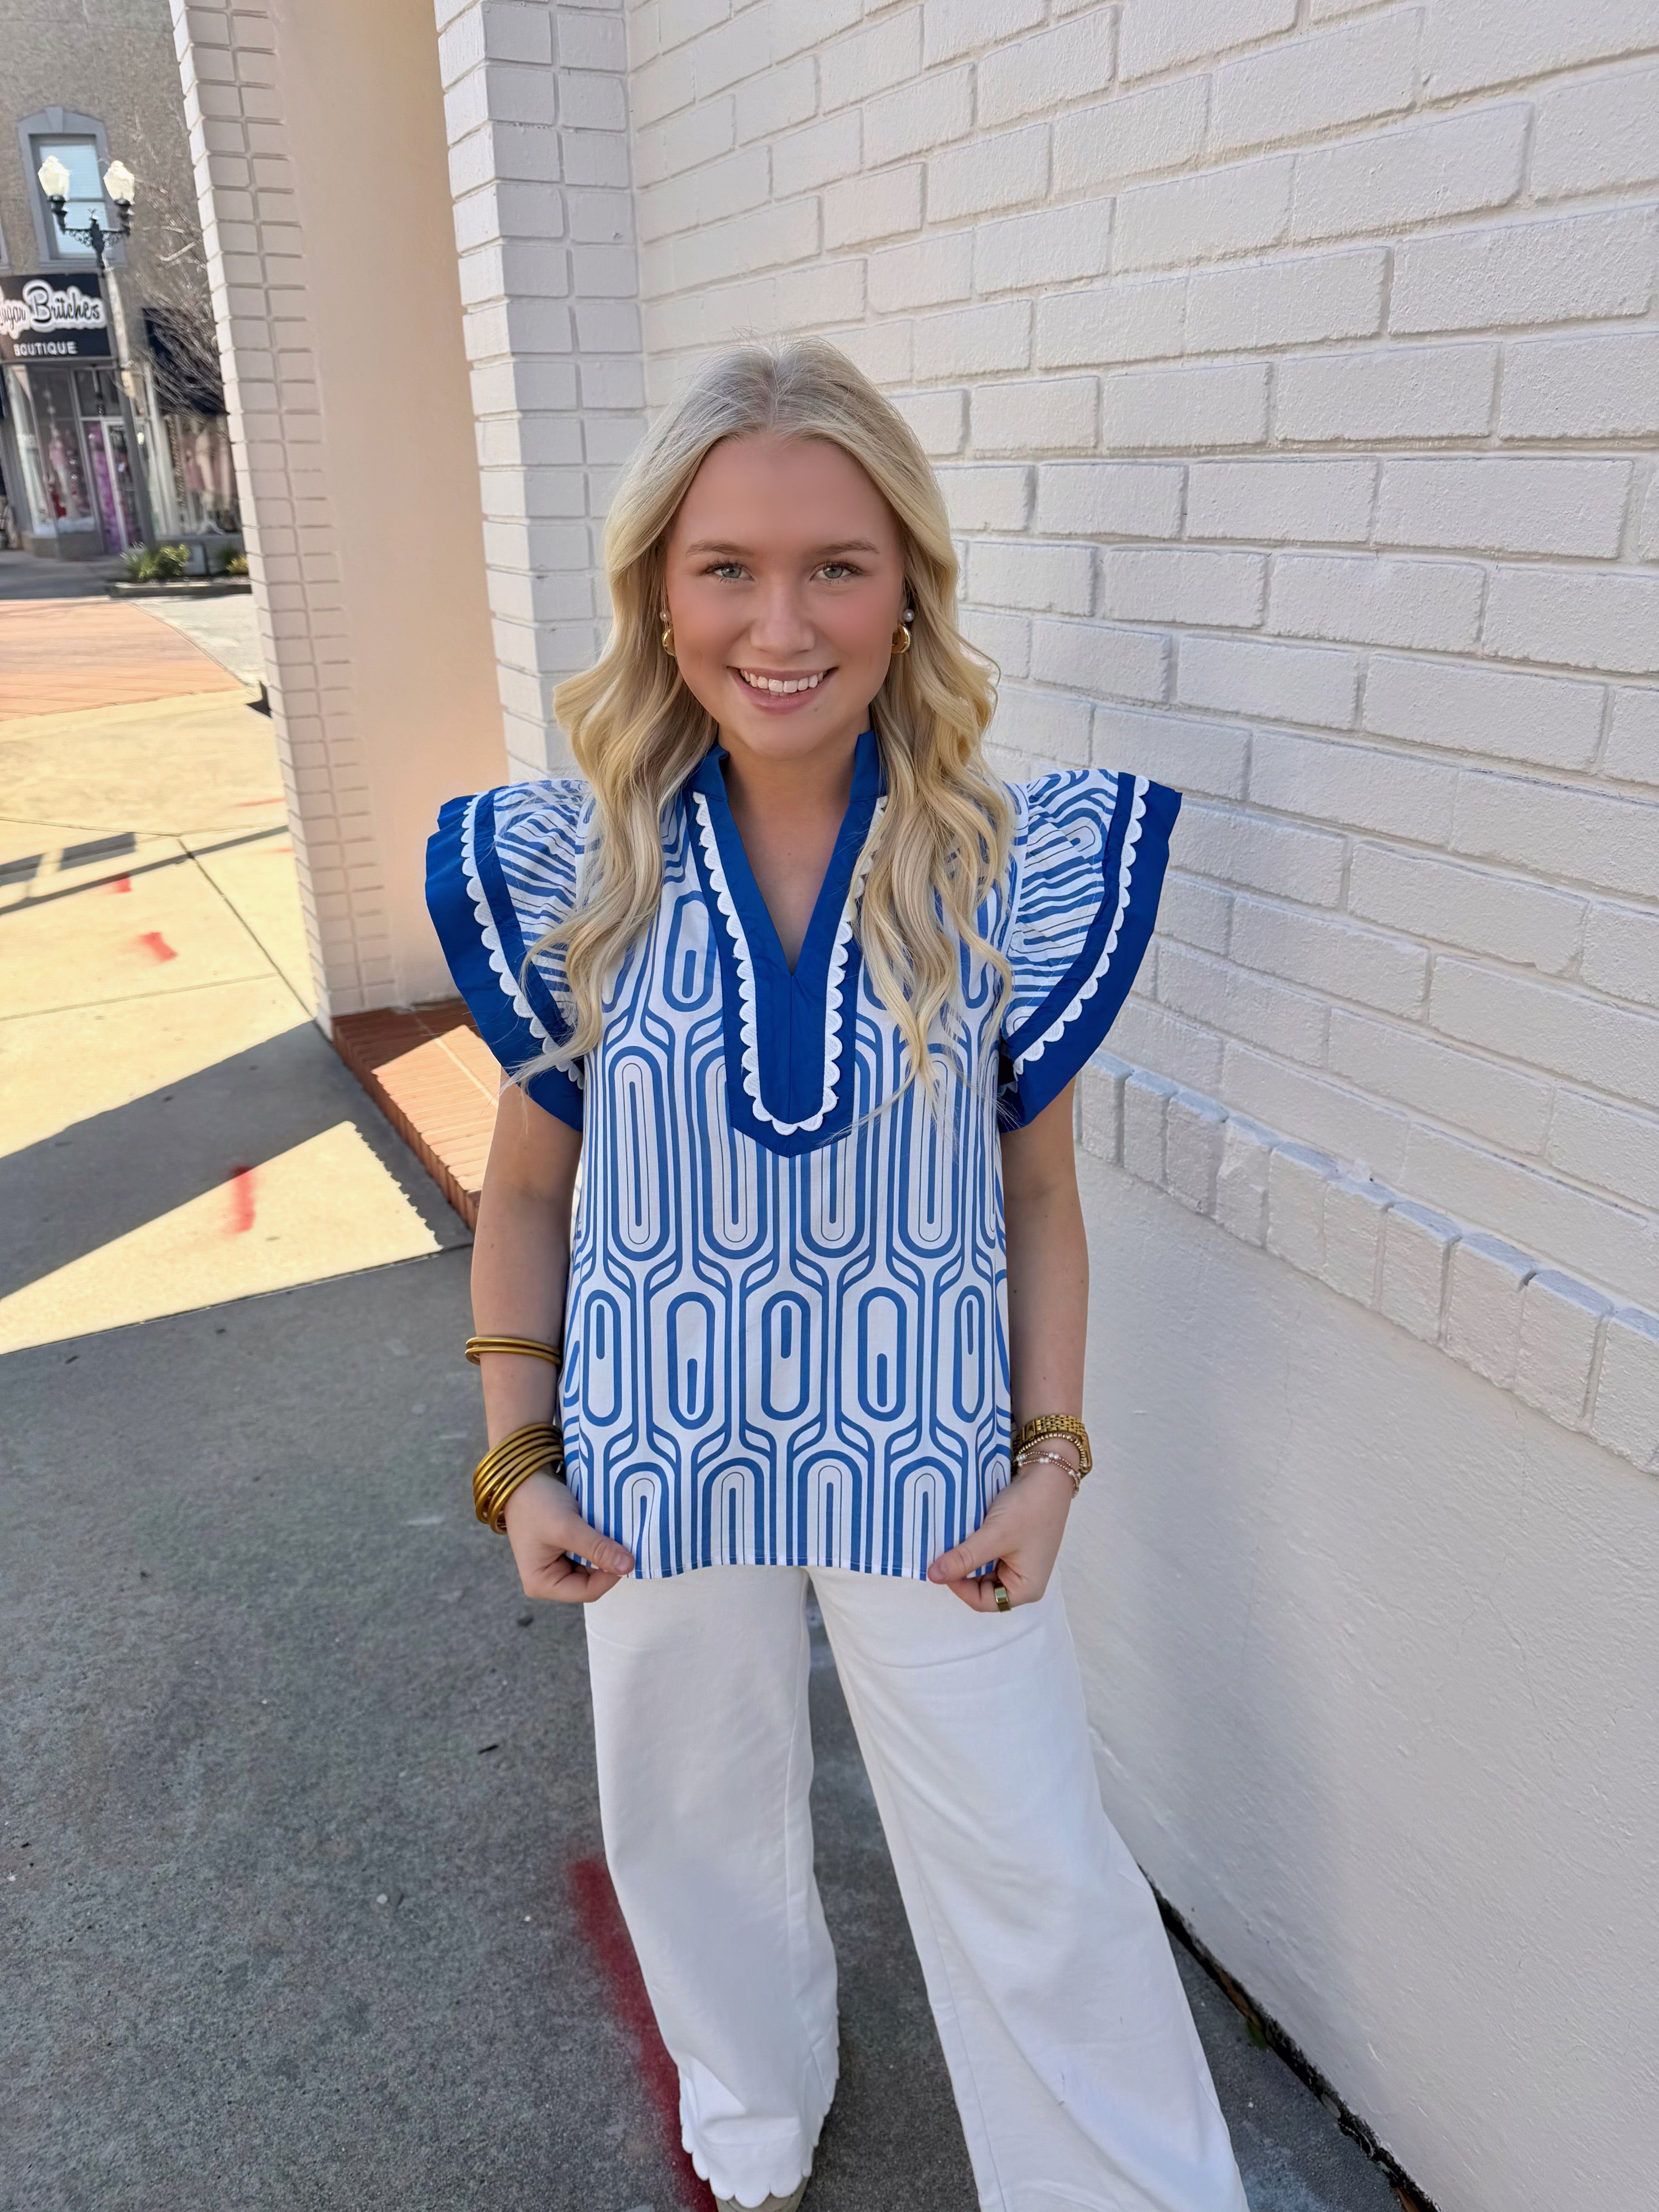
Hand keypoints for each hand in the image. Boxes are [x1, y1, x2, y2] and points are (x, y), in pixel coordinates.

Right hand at [502, 1470, 634, 1601]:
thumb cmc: (536, 1503)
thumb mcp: (567, 1527)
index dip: (611, 1575)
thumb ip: (597, 1548)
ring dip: (606, 1548)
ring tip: (615, 1530)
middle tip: (623, 1538)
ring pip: (594, 1564)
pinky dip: (600, 1539)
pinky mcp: (565, 1547)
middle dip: (608, 1560)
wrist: (522, 1475)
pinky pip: (590, 1550)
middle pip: (593, 1579)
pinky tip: (607, 1525)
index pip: (589, 1591)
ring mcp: (558, 1562)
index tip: (627, 1552)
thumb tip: (629, 1566)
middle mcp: (550, 1578)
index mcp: (543, 1583)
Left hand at [927, 1456, 1075, 1610]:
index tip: (941, 1563)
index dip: (958, 1586)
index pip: (982, 1601)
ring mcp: (1018, 1562)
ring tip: (952, 1540)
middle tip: (943, 1550)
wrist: (1048, 1472)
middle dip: (961, 1570)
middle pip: (981, 1586)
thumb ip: (964, 1558)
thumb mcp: (994, 1535)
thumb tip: (933, 1576)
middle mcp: (1023, 1580)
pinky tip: (963, 1531)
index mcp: (1026, 1589)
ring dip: (966, 1556)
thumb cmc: (1029, 1508)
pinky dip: (973, 1544)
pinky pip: (986, 1553)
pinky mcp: (1012, 1545)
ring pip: (981, 1569)